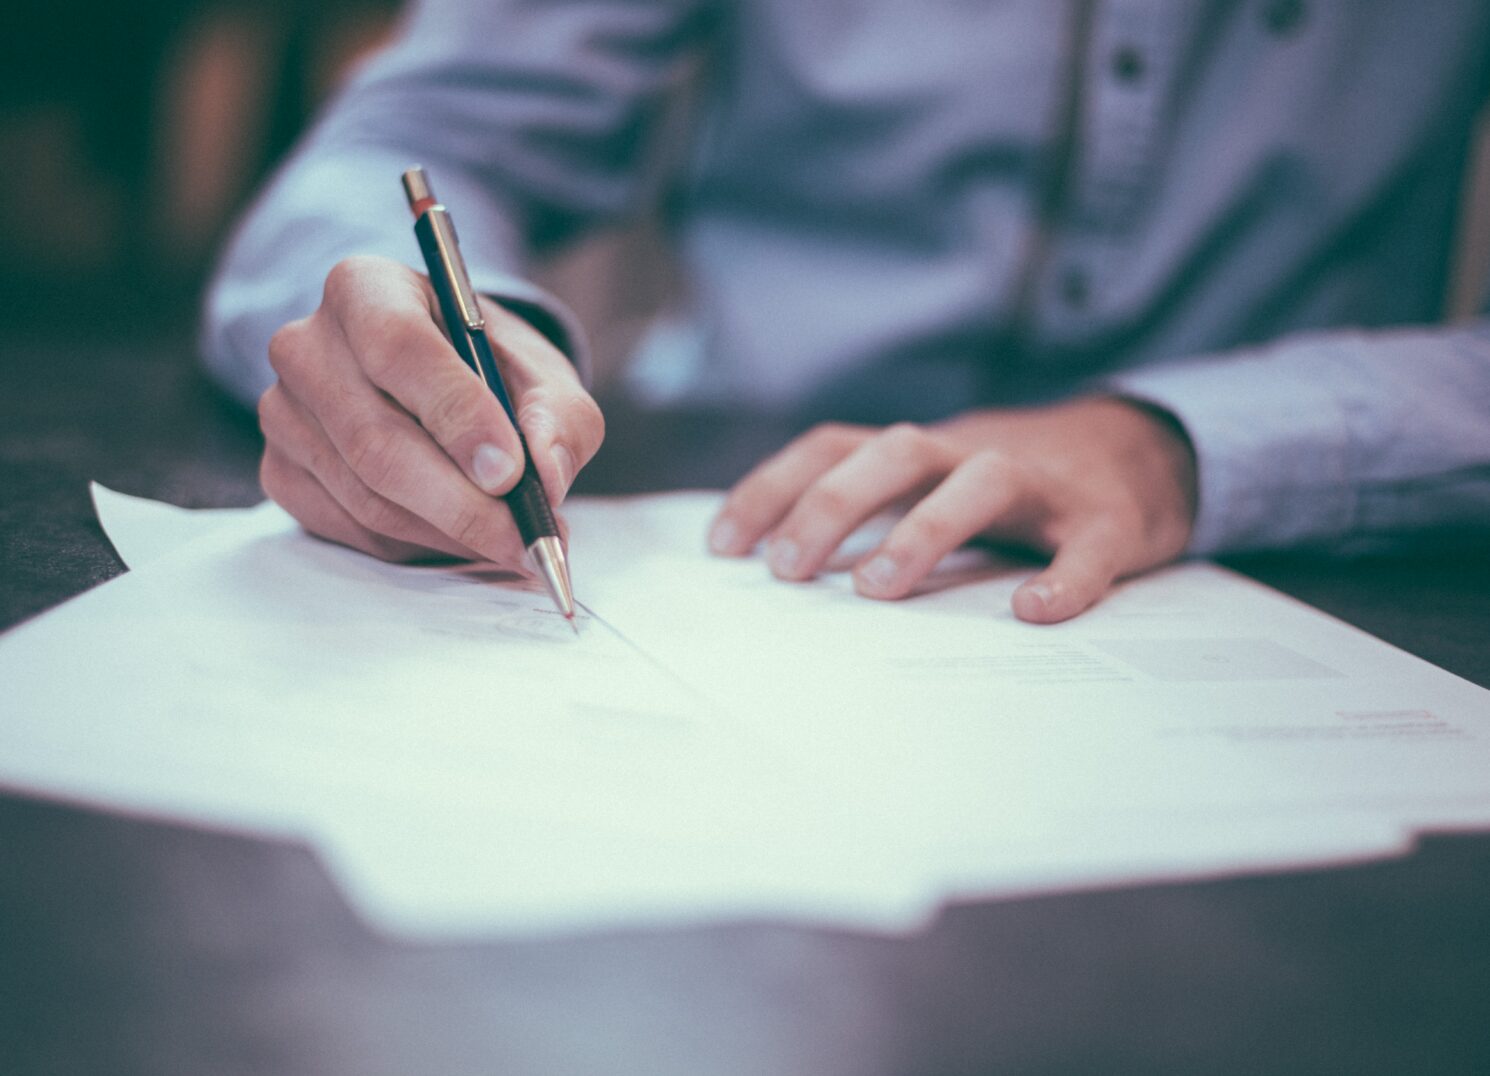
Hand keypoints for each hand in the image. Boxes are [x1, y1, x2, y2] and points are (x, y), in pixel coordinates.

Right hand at [258, 255, 603, 565]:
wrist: (440, 383)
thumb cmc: (489, 369)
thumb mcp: (543, 375)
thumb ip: (558, 418)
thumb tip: (546, 476)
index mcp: (366, 289)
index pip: (399, 348)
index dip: (456, 415)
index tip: (510, 472)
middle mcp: (307, 345)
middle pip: (376, 440)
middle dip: (462, 503)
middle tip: (526, 539)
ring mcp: (284, 413)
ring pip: (367, 496)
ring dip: (449, 532)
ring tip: (511, 541)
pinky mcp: (281, 471)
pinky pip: (351, 528)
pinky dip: (417, 545)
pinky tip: (461, 536)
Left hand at [708, 397, 1196, 622]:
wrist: (1143, 452)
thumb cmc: (1012, 486)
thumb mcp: (933, 483)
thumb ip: (872, 510)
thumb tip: (778, 569)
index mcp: (922, 451)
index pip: (834, 447)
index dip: (774, 487)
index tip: (722, 546)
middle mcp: (972, 453)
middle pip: (895, 453)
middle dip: (832, 505)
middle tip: (786, 570)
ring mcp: (1043, 484)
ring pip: (980, 482)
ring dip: (923, 529)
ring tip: (877, 589)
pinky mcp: (1108, 520)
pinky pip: (1086, 547)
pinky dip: (1064, 577)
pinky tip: (1033, 612)